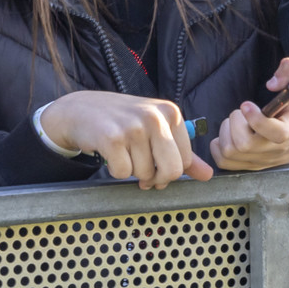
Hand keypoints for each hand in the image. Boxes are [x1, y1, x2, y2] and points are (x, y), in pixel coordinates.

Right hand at [39, 92, 213, 188]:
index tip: (155, 165)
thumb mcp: (155, 129)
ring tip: (122, 151)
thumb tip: (208, 175)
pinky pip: (122, 173)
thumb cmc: (122, 120)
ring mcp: (134, 127)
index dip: (169, 171)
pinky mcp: (112, 138)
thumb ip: (182, 152)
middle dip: (155, 178)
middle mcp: (155, 117)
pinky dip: (114, 170)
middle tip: (141, 171)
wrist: (80, 109)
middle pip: (171, 170)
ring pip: (143, 174)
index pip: (185, 161)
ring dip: (131, 171)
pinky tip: (110, 153)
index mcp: (171, 113)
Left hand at [211, 58, 288, 170]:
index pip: (278, 133)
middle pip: (245, 144)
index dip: (258, 120)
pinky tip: (230, 134)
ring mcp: (264, 160)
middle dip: (235, 121)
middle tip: (242, 111)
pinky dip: (218, 146)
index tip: (246, 104)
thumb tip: (272, 83)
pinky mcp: (252, 166)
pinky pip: (224, 162)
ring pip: (230, 152)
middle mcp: (279, 148)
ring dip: (226, 131)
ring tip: (238, 122)